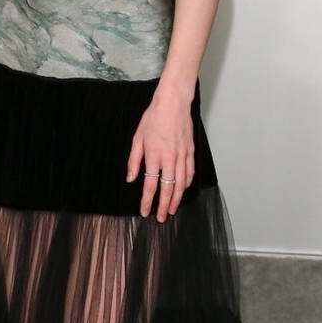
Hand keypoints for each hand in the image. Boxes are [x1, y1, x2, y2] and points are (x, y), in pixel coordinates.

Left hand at [126, 90, 194, 220]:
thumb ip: (134, 160)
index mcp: (154, 155)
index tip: (145, 212)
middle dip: (164, 206)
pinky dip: (186, 184)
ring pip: (181, 183)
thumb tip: (131, 178)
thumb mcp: (137, 137)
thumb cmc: (153, 118)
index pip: (150, 184)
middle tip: (162, 218)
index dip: (147, 200)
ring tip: (172, 210)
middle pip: (168, 188)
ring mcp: (182, 155)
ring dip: (176, 199)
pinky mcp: (190, 151)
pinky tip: (182, 191)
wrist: (173, 103)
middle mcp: (169, 158)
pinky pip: (190, 172)